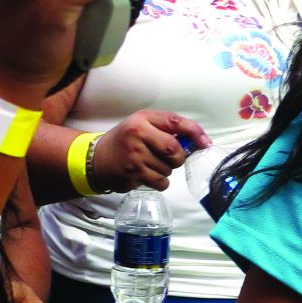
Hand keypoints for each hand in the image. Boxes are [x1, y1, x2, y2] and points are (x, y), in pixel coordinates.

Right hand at [95, 111, 211, 190]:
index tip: (205, 143)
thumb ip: (166, 127)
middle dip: (178, 156)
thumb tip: (198, 140)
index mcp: (142, 119)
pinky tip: (149, 175)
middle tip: (171, 157)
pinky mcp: (133, 175)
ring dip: (167, 170)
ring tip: (152, 164)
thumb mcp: (142, 124)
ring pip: (168, 168)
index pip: (175, 122)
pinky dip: (161, 182)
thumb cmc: (126, 140)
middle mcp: (138, 135)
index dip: (195, 133)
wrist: (96, 159)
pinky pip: (161, 182)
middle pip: (174, 149)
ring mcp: (135, 157)